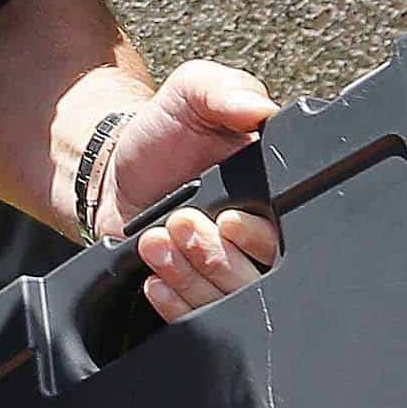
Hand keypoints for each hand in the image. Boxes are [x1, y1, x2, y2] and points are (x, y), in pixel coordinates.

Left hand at [104, 62, 284, 323]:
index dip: (262, 234)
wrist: (117, 169)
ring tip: (156, 242)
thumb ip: (227, 91)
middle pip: (262, 273)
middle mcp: (257, 235)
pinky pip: (198, 316)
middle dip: (219, 255)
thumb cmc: (163, 131)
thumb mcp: (194, 92)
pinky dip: (177, 302)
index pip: (290, 228)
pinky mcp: (196, 292)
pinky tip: (156, 278)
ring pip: (228, 299)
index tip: (229, 218)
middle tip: (182, 223)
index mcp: (272, 189)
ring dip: (193, 276)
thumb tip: (258, 107)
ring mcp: (226, 268)